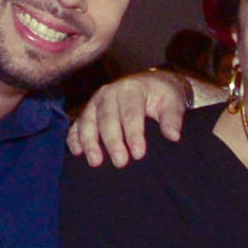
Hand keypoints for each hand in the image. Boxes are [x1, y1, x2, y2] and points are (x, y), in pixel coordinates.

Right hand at [66, 71, 202, 165]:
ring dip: (89, 142)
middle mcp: (109, 93)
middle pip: (107, 118)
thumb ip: (173, 118)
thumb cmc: (162, 94)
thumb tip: (173, 136)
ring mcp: (96, 102)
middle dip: (112, 142)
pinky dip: (74, 137)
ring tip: (96, 162)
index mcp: (131, 89)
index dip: (134, 134)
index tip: (139, 154)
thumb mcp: (173, 101)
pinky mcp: (88, 112)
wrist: (150, 84)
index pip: (131, 113)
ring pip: (88, 121)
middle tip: (121, 163)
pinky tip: (76, 152)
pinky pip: (77, 124)